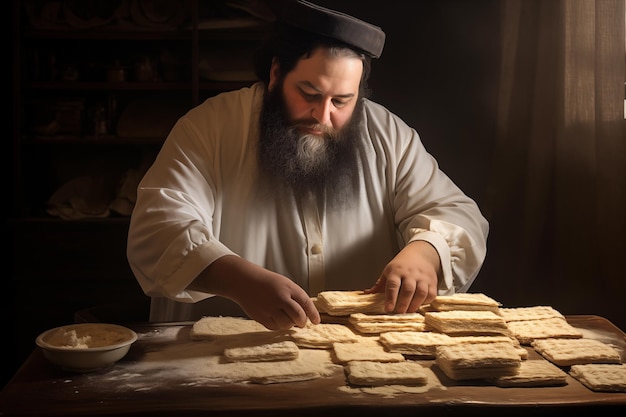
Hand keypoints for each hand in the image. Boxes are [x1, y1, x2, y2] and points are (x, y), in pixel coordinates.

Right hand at [192, 255, 320, 330]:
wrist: (244, 281)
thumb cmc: (267, 282)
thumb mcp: (284, 284)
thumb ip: (295, 297)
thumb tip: (305, 315)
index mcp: (288, 287)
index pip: (306, 302)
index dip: (313, 314)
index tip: (316, 321)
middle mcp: (280, 298)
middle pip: (298, 316)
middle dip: (302, 321)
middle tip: (301, 322)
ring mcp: (269, 308)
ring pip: (287, 324)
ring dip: (290, 324)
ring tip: (286, 317)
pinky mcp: (260, 317)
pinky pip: (275, 327)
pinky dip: (278, 326)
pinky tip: (276, 318)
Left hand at [365, 240, 439, 312]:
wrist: (421, 254)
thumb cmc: (401, 265)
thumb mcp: (388, 271)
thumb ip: (379, 285)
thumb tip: (366, 294)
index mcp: (396, 271)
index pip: (393, 285)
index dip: (390, 298)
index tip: (388, 309)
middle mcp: (410, 274)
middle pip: (408, 290)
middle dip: (403, 303)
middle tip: (398, 313)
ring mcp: (422, 278)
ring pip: (421, 293)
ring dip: (414, 305)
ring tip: (408, 312)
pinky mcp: (432, 282)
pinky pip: (431, 294)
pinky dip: (425, 302)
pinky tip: (418, 305)